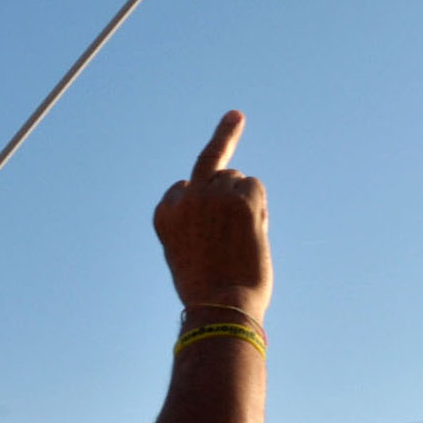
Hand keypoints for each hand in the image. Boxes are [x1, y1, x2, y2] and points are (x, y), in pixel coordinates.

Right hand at [152, 111, 270, 325]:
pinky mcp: (240, 198)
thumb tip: (225, 200)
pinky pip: (255, 187)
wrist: (221, 307)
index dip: (200, 201)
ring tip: (240, 240)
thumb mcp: (188, 254)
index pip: (183, 188)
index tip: (202, 199)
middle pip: (211, 164)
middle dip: (223, 136)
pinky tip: (250, 233)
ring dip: (244, 203)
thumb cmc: (208, 289)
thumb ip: (196, 224)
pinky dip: (258, 206)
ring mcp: (214, 194)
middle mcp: (186, 197)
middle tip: (236, 115)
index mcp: (165, 213)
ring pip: (237, 180)